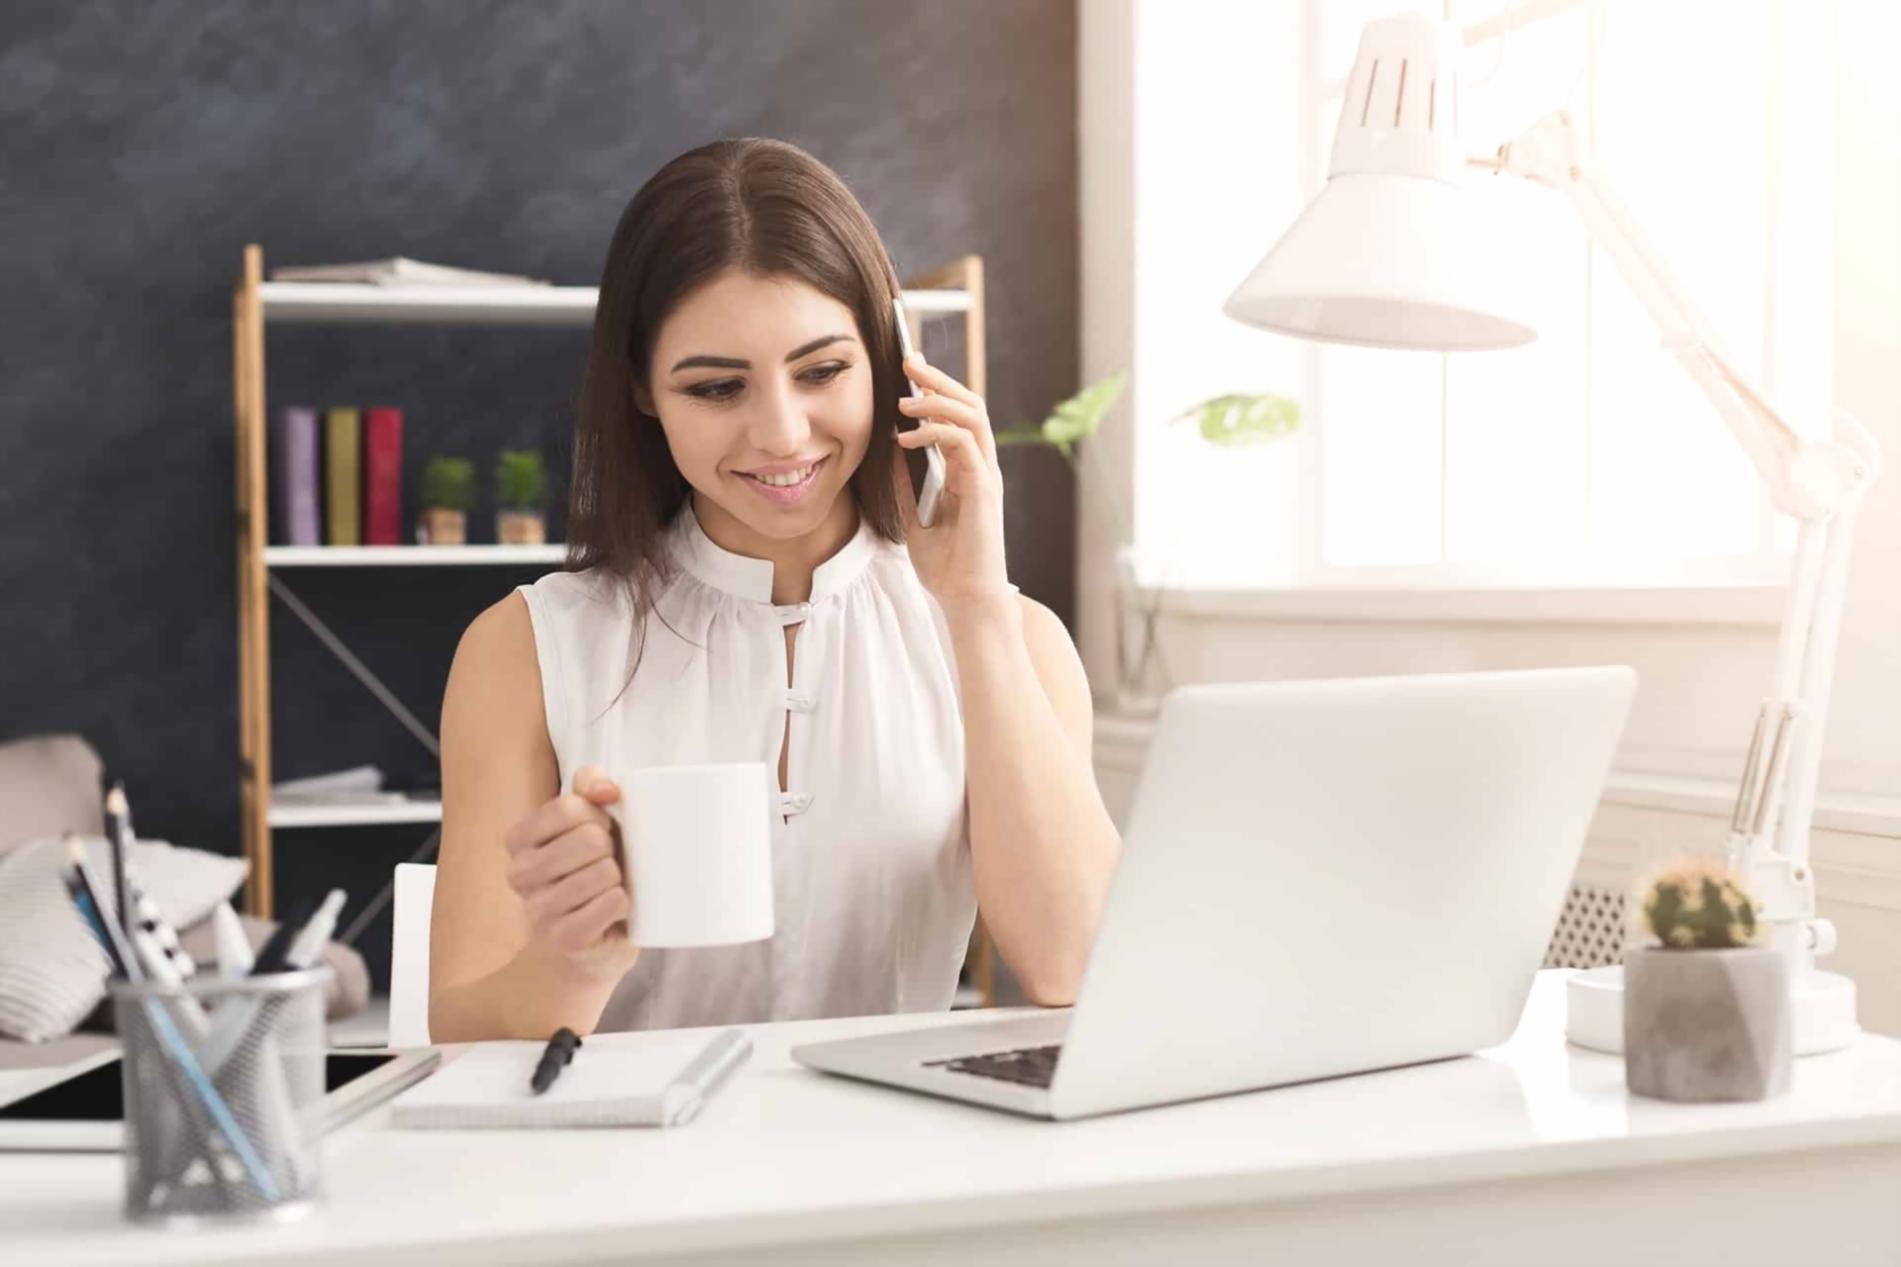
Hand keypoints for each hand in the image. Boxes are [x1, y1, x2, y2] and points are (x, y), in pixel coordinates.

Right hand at [502, 765, 639, 981]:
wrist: (590, 944)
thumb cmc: (592, 872)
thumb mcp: (589, 821)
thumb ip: (590, 787)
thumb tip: (607, 789)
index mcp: (519, 840)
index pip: (569, 806)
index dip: (599, 816)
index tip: (600, 832)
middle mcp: (519, 874)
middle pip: (589, 838)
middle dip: (612, 849)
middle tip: (607, 866)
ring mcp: (539, 910)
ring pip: (605, 871)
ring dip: (619, 879)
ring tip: (607, 889)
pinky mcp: (566, 938)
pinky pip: (613, 902)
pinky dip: (624, 904)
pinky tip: (612, 912)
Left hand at [894, 353, 1013, 610]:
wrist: (966, 599)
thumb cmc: (947, 568)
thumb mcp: (916, 520)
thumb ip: (907, 487)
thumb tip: (890, 454)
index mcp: (967, 471)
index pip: (957, 416)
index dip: (935, 389)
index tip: (907, 370)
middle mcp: (981, 467)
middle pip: (969, 404)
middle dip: (938, 379)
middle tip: (907, 359)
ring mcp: (986, 475)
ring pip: (972, 416)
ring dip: (937, 399)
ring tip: (905, 398)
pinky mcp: (984, 489)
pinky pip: (964, 444)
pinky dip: (936, 432)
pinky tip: (907, 438)